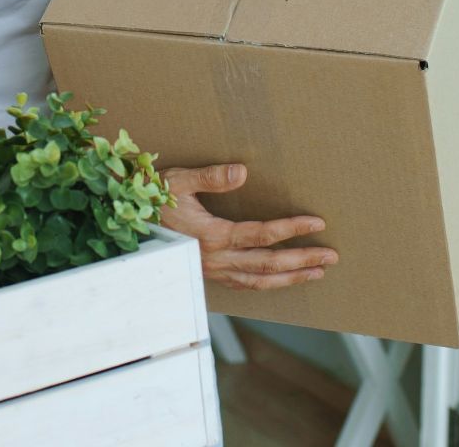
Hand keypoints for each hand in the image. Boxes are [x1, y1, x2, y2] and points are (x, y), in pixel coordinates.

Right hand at [159, 163, 336, 290]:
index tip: (317, 224)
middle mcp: (216, 259)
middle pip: (268, 264)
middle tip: (331, 257)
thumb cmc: (152, 199)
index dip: (292, 229)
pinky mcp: (208, 275)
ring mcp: (213, 271)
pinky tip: (281, 280)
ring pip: (259, 281)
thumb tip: (242, 172)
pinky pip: (244, 285)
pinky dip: (267, 284)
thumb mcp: (178, 181)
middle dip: (303, 260)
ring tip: (317, 273)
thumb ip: (210, 178)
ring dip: (291, 278)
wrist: (127, 225)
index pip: (262, 234)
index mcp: (212, 235)